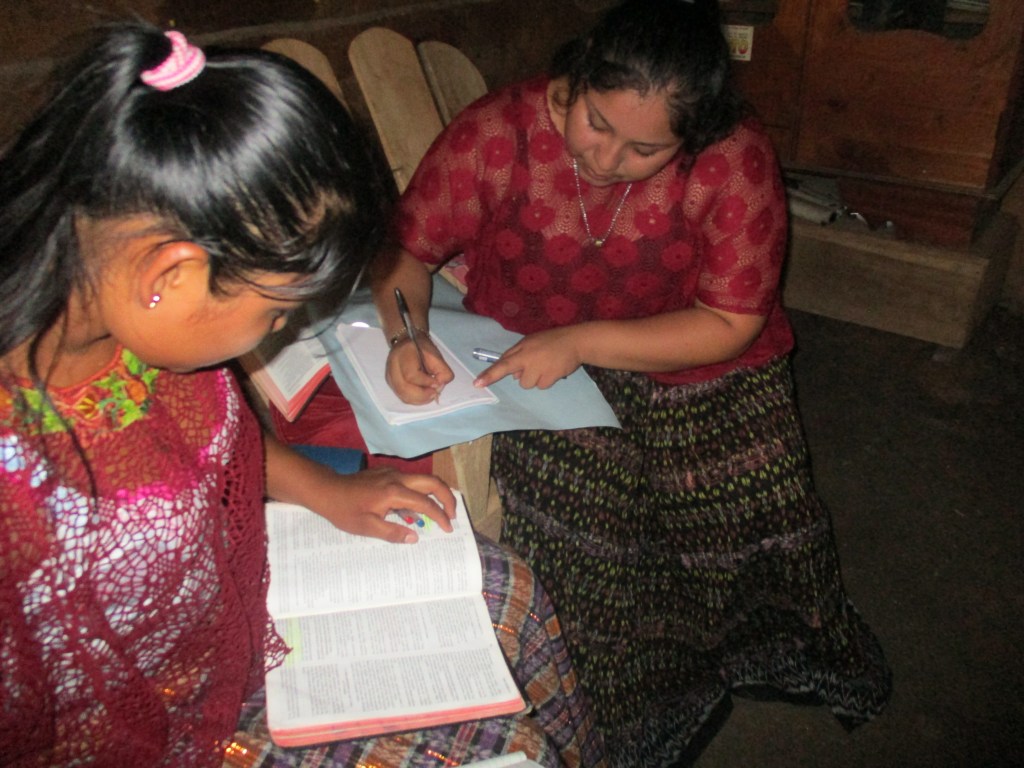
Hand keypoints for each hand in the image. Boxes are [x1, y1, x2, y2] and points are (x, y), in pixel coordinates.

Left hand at [313, 467, 455, 542]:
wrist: (327, 490)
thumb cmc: (345, 511)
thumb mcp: (367, 527)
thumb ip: (392, 532)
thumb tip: (414, 538)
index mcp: (394, 492)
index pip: (426, 503)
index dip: (440, 516)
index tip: (447, 529)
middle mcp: (397, 478)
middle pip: (432, 482)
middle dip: (447, 497)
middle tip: (453, 514)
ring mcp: (392, 473)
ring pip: (423, 479)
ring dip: (435, 493)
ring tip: (439, 512)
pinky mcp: (387, 473)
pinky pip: (411, 481)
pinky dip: (421, 492)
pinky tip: (415, 507)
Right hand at [385, 335, 454, 403]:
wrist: (406, 343)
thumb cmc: (422, 348)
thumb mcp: (436, 355)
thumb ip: (442, 370)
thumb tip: (439, 386)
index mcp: (403, 354)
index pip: (410, 375)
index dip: (425, 382)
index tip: (437, 382)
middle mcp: (393, 366)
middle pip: (403, 388)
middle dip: (422, 395)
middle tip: (435, 393)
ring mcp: (390, 376)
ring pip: (403, 395)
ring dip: (420, 399)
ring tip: (431, 395)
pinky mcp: (392, 384)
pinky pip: (403, 397)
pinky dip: (416, 400)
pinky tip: (424, 396)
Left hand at [473, 327, 581, 389]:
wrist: (575, 342)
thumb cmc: (550, 341)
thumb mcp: (530, 342)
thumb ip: (517, 356)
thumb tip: (512, 375)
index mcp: (521, 351)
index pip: (502, 364)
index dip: (490, 375)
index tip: (477, 384)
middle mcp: (528, 361)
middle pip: (519, 380)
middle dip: (526, 375)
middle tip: (538, 362)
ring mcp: (540, 370)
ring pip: (530, 384)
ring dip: (537, 378)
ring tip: (547, 365)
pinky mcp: (551, 377)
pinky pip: (543, 386)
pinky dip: (548, 380)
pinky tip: (554, 369)